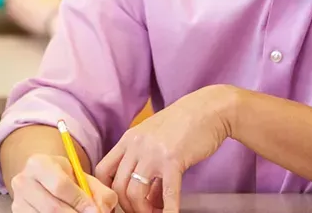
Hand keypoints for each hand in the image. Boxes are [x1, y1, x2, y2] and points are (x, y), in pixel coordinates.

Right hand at [11, 154, 116, 212]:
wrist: (41, 181)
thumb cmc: (65, 179)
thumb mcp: (82, 177)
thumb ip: (98, 191)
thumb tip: (102, 210)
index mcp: (38, 164)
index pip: (60, 185)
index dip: (80, 201)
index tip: (95, 210)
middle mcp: (22, 182)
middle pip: (52, 208)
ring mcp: (17, 202)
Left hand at [96, 85, 238, 212]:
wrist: (208, 109)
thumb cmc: (184, 125)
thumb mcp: (156, 142)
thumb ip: (149, 169)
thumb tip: (150, 201)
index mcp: (128, 139)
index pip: (103, 170)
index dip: (107, 192)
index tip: (119, 203)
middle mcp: (135, 145)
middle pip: (118, 186)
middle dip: (128, 206)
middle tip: (142, 212)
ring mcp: (152, 152)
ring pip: (135, 192)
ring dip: (144, 210)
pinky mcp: (173, 160)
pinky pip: (167, 193)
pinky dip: (169, 210)